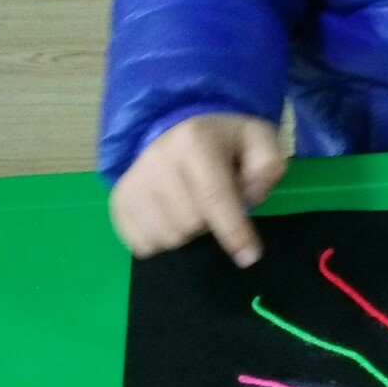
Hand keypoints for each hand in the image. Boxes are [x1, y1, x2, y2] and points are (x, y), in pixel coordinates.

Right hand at [110, 113, 286, 265]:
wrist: (177, 130)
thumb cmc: (224, 143)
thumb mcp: (258, 139)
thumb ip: (267, 163)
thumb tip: (252, 194)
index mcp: (194, 141)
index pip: (213, 196)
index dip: (233, 231)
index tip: (249, 257)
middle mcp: (157, 159)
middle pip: (191, 222)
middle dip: (211, 223)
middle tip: (214, 204)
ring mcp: (133, 182)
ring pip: (167, 237)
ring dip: (187, 234)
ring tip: (192, 208)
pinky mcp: (119, 202)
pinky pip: (143, 244)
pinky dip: (162, 241)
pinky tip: (171, 218)